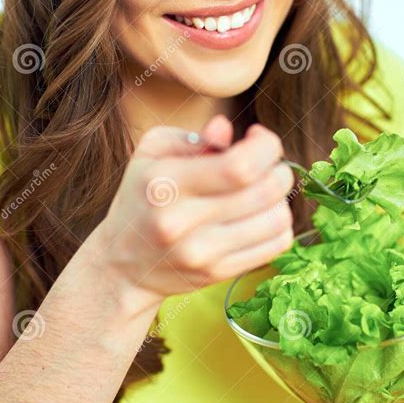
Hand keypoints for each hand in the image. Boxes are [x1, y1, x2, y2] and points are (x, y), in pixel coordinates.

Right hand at [100, 114, 294, 305]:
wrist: (122, 265)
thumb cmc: (143, 196)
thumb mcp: (153, 153)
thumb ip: (194, 137)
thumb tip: (226, 129)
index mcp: (166, 183)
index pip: (240, 166)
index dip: (265, 147)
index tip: (257, 137)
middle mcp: (183, 222)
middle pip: (265, 191)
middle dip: (278, 169)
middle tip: (266, 164)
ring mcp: (202, 253)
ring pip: (277, 219)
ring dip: (281, 197)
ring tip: (262, 190)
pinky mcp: (218, 273)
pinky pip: (277, 245)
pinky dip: (280, 223)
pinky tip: (261, 214)